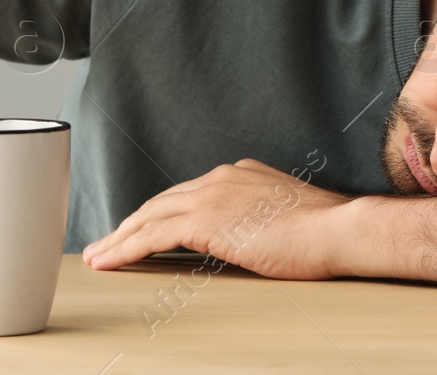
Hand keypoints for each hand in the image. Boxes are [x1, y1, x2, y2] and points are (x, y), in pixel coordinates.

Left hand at [82, 159, 353, 279]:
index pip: (186, 195)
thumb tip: (249, 237)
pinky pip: (154, 234)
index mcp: (238, 175)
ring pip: (150, 216)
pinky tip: (111, 260)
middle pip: (161, 202)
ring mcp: (211, 195)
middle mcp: (220, 178)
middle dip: (130, 225)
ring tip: (99, 256)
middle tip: (105, 244)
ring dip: (120, 238)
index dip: (158, 214)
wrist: (338, 229)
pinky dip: (127, 247)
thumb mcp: (284, 216)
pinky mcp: (206, 220)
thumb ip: (258, 218)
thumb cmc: (324, 231)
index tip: (140, 230)